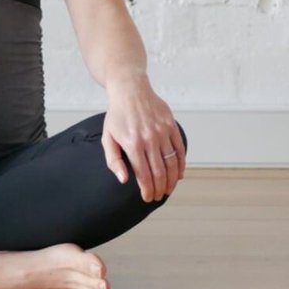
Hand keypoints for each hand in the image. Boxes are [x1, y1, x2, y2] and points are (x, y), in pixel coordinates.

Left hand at [101, 88, 183, 202]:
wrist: (130, 89)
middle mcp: (148, 138)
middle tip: (158, 196)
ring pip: (171, 163)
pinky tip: (178, 174)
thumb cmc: (117, 115)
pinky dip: (181, 165)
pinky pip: (179, 150)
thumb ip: (113, 160)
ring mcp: (162, 131)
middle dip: (160, 188)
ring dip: (172, 181)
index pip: (143, 174)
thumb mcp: (107, 137)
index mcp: (132, 143)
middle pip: (159, 172)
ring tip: (168, 189)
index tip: (148, 198)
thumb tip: (124, 179)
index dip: (147, 189)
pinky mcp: (171, 126)